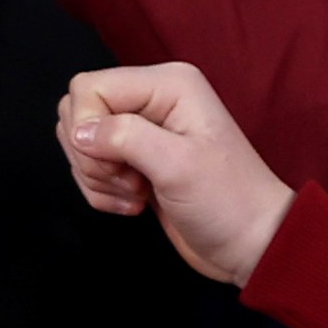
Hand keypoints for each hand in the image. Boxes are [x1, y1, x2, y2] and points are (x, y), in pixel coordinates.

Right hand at [60, 64, 297, 284]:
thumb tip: (78, 132)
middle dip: (92, 156)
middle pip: (78, 113)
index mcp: (168, 84)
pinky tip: (136, 204)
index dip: (88, 127)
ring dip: (98, 177)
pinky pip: (89, 166)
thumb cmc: (227, 201)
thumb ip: (124, 138)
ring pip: (79, 142)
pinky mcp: (134, 161)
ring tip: (138, 192)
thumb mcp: (177, 164)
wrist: (249, 243)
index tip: (120, 162)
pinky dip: (102, 191)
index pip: (89, 88)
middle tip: (133, 178)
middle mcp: (153, 100)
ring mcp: (142, 130)